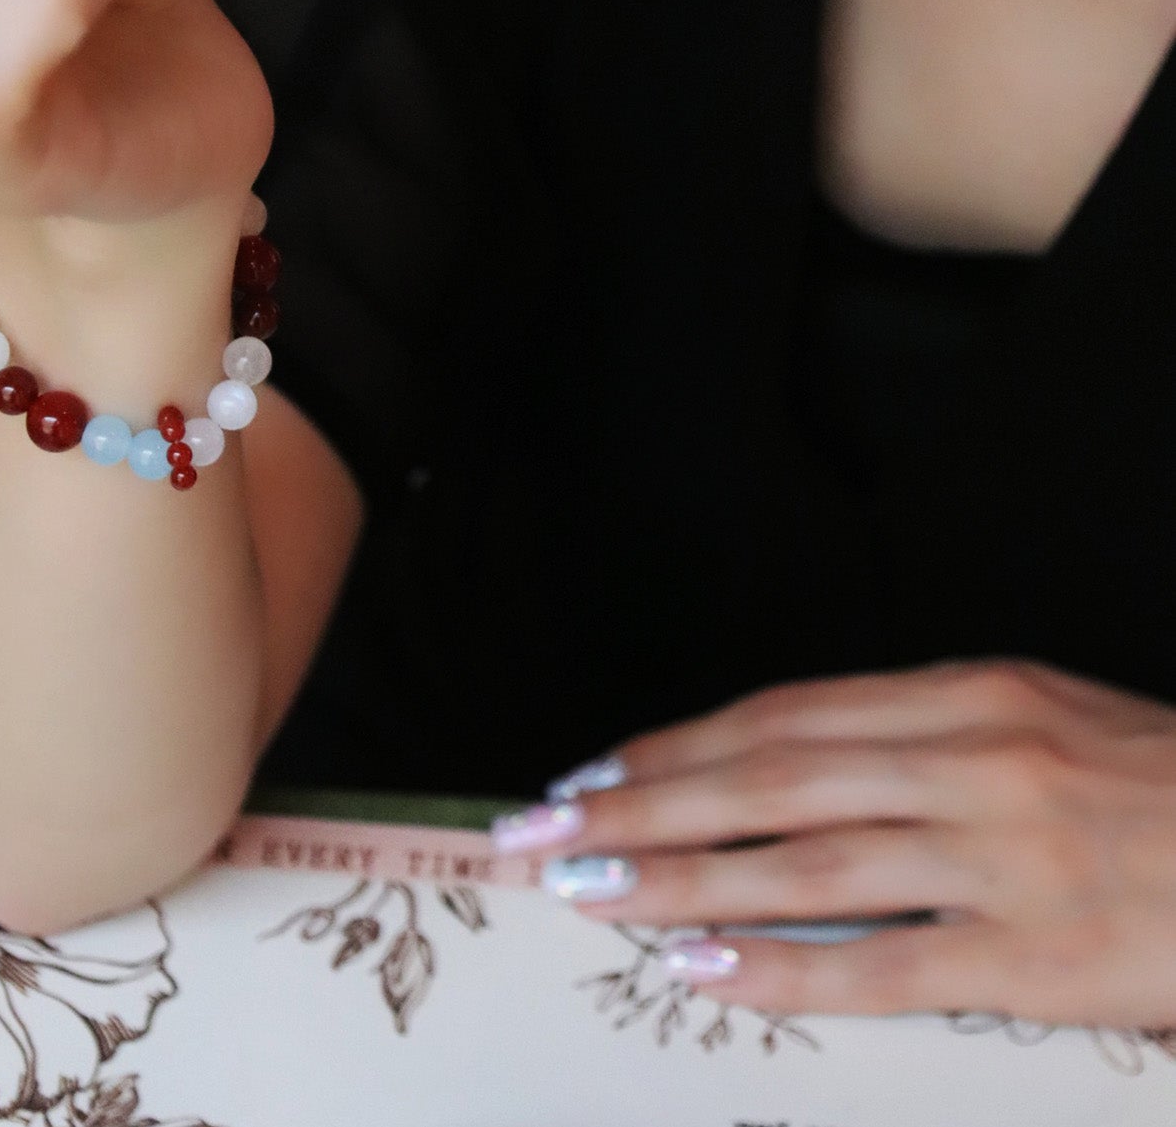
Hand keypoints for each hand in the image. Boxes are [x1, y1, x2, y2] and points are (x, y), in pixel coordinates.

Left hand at [499, 660, 1175, 1025]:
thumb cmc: (1164, 784)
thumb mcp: (1045, 717)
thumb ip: (928, 731)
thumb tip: (801, 762)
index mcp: (969, 693)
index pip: (784, 715)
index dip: (679, 744)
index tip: (596, 771)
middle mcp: (969, 758)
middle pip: (767, 777)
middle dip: (643, 803)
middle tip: (546, 831)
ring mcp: (1002, 856)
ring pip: (802, 862)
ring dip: (682, 875)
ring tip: (592, 893)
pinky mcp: (1037, 956)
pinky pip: (886, 964)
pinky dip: (786, 966)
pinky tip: (708, 968)